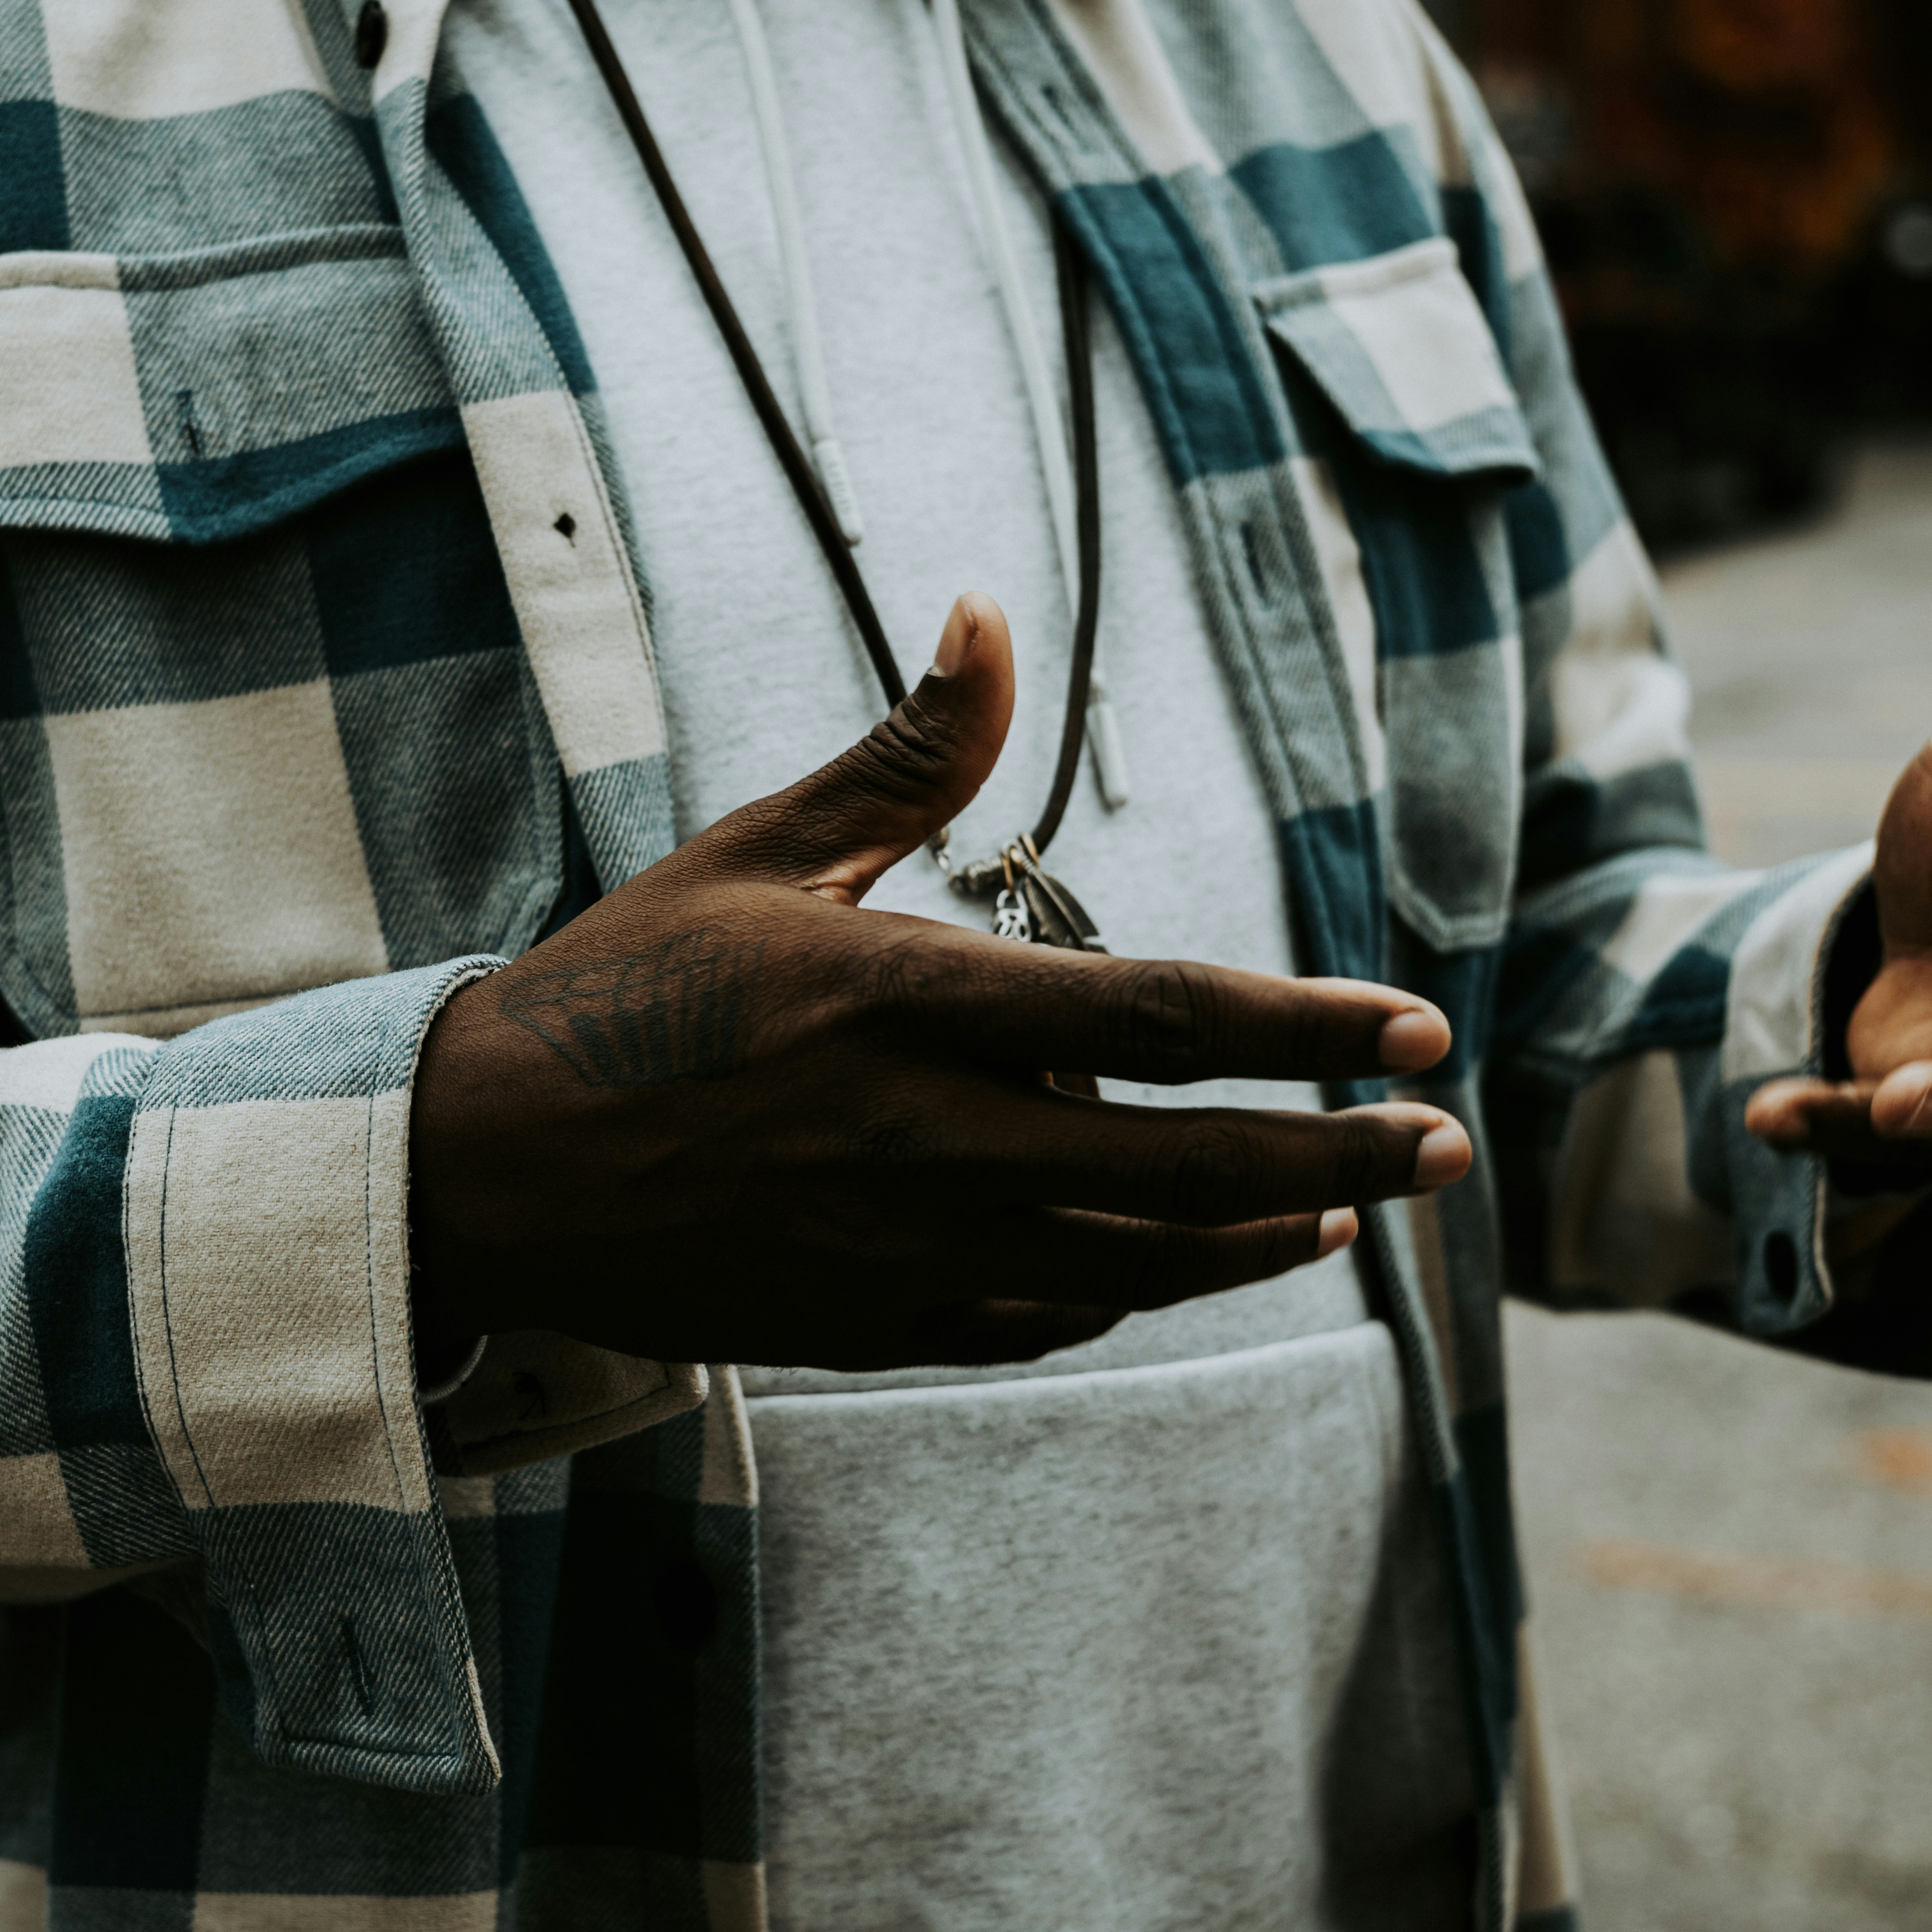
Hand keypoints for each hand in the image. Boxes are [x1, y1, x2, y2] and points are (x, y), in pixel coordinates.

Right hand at [410, 594, 1471, 1370]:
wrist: (486, 1170)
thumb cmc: (621, 992)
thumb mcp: (757, 851)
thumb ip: (905, 752)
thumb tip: (988, 611)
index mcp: (907, 1006)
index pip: (1158, 1019)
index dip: (1305, 1030)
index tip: (1414, 1029)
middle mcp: (925, 1140)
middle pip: (1187, 1165)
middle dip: (1340, 1158)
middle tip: (1444, 1144)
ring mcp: (904, 1248)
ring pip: (1137, 1261)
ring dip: (1262, 1239)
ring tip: (1350, 1213)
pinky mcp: (875, 1320)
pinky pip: (1045, 1319)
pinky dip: (1136, 1291)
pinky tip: (1191, 1263)